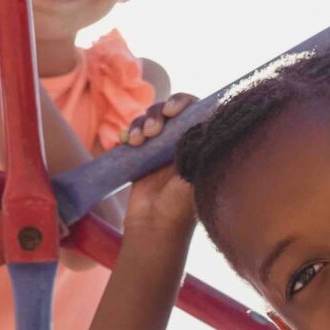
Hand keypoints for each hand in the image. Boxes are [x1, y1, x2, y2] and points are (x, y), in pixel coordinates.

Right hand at [119, 93, 198, 238]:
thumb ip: (199, 144)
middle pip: (169, 109)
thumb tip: (204, 116)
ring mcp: (160, 147)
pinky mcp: (141, 155)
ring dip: (141, 123)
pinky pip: (133, 133)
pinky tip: (125, 141)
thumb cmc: (182, 205)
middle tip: (154, 130)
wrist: (156, 227)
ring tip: (138, 141)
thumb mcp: (196, 172)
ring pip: (149, 119)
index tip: (172, 111)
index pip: (194, 109)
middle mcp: (181, 140)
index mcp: (199, 141)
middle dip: (157, 113)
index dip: (182, 103)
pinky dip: (128, 132)